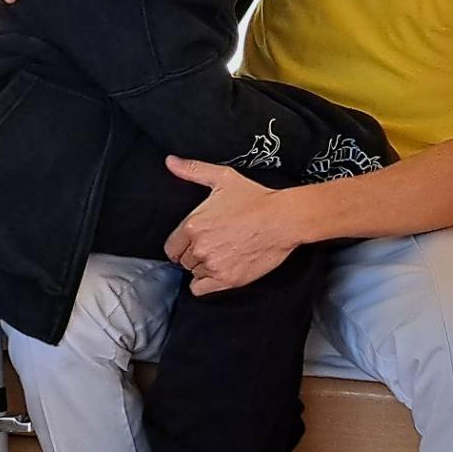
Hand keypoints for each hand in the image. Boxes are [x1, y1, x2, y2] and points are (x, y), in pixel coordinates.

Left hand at [163, 156, 297, 294]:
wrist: (283, 220)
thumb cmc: (254, 198)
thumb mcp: (222, 178)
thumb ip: (192, 170)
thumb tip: (170, 161)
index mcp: (192, 225)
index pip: (171, 247)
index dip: (181, 244)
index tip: (195, 239)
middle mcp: (198, 248)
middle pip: (183, 261)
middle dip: (194, 254)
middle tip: (213, 244)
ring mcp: (212, 265)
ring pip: (194, 273)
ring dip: (202, 267)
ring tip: (221, 254)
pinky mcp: (227, 280)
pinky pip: (201, 289)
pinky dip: (206, 283)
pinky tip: (219, 270)